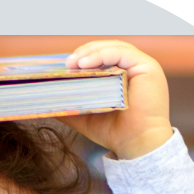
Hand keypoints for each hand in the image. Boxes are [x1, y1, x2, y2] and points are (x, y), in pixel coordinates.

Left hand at [56, 41, 172, 159]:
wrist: (136, 146)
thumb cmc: (115, 132)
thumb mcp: (86, 116)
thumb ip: (70, 106)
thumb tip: (46, 100)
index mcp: (122, 75)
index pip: (101, 58)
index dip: (82, 58)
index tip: (64, 67)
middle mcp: (133, 68)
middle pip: (106, 49)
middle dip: (84, 53)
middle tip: (66, 63)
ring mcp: (141, 66)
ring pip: (113, 48)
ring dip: (90, 52)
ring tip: (73, 63)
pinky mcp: (147, 67)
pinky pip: (121, 53)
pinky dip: (101, 55)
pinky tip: (84, 64)